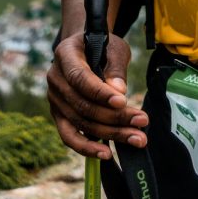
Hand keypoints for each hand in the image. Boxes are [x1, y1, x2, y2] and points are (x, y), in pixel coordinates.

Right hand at [47, 32, 148, 157]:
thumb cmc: (101, 44)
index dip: (100, 92)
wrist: (85, 48)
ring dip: (110, 134)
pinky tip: (107, 154)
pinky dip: (87, 147)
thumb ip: (116, 67)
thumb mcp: (114, 46)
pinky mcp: (59, 116)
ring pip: (80, 123)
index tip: (123, 101)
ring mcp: (54, 99)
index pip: (80, 77)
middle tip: (143, 122)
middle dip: (115, 117)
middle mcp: (55, 78)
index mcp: (64, 54)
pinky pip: (70, 137)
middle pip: (83, 105)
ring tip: (137, 138)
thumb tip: (119, 92)